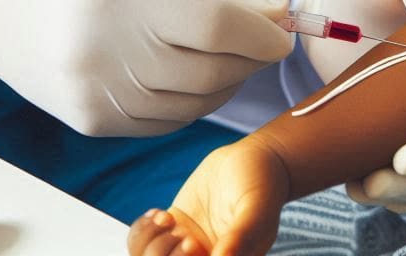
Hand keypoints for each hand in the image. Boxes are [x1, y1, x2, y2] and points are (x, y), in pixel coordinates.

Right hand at [0, 0, 292, 135]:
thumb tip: (278, 9)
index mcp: (113, 0)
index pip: (211, 27)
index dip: (260, 30)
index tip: (287, 26)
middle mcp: (101, 60)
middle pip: (211, 72)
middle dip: (252, 55)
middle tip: (265, 31)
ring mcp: (94, 100)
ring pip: (195, 105)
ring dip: (228, 78)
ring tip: (226, 43)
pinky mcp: (91, 124)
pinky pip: (167, 120)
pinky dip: (194, 97)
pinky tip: (188, 63)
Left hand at [128, 138, 288, 255]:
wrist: (253, 159)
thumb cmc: (263, 185)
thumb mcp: (255, 211)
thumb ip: (239, 238)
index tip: (193, 243)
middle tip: (187, 234)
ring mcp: (185, 248)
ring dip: (149, 243)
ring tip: (169, 219)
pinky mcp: (173, 228)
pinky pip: (142, 241)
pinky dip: (143, 230)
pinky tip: (163, 214)